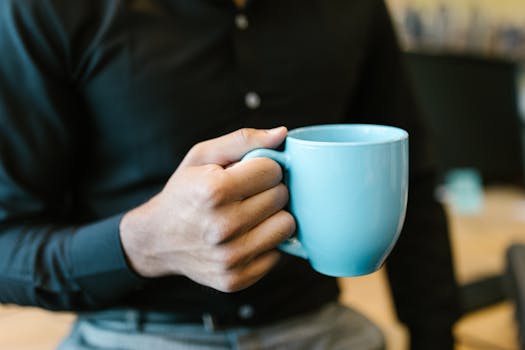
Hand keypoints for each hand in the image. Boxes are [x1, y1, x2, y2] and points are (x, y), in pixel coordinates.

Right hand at [119, 127, 295, 291]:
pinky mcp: (237, 279)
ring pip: (287, 226)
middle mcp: (223, 227)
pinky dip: (266, 243)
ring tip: (250, 214)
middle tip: (248, 194)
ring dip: (273, 217)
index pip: (272, 170)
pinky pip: (277, 254)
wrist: (157, 240)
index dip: (263, 167)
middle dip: (269, 190)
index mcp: (214, 191)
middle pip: (281, 197)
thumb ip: (242, 140)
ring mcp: (230, 257)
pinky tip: (246, 236)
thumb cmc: (184, 192)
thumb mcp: (202, 157)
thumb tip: (281, 134)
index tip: (249, 173)